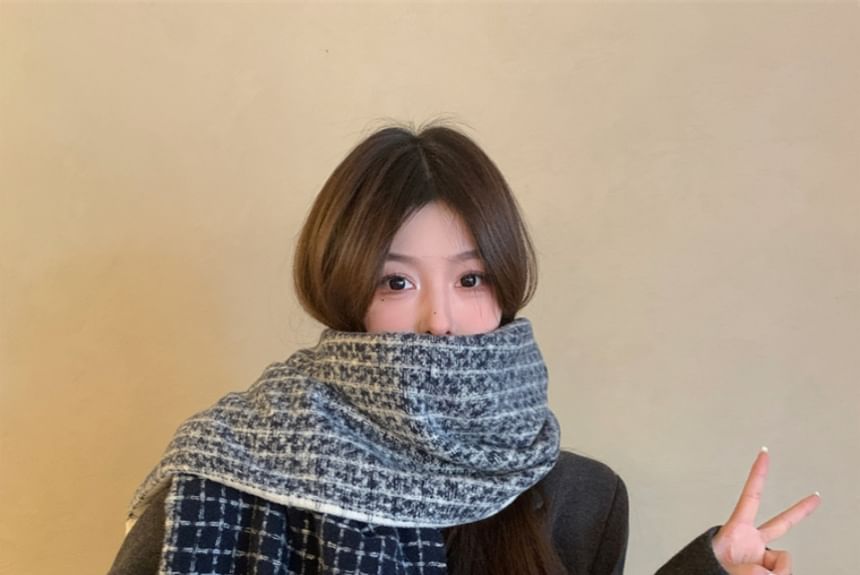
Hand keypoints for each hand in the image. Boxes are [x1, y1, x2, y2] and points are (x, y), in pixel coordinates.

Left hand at [711, 448, 819, 574]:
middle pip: (781, 524)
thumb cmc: (706, 572)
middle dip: (800, 511)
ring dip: (771, 573)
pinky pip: (780, 574)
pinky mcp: (766, 571)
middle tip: (815, 498)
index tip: (763, 453)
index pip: (750, 496)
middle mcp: (751, 542)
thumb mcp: (724, 565)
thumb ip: (752, 568)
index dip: (758, 474)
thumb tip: (771, 572)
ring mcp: (759, 557)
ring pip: (783, 561)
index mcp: (737, 530)